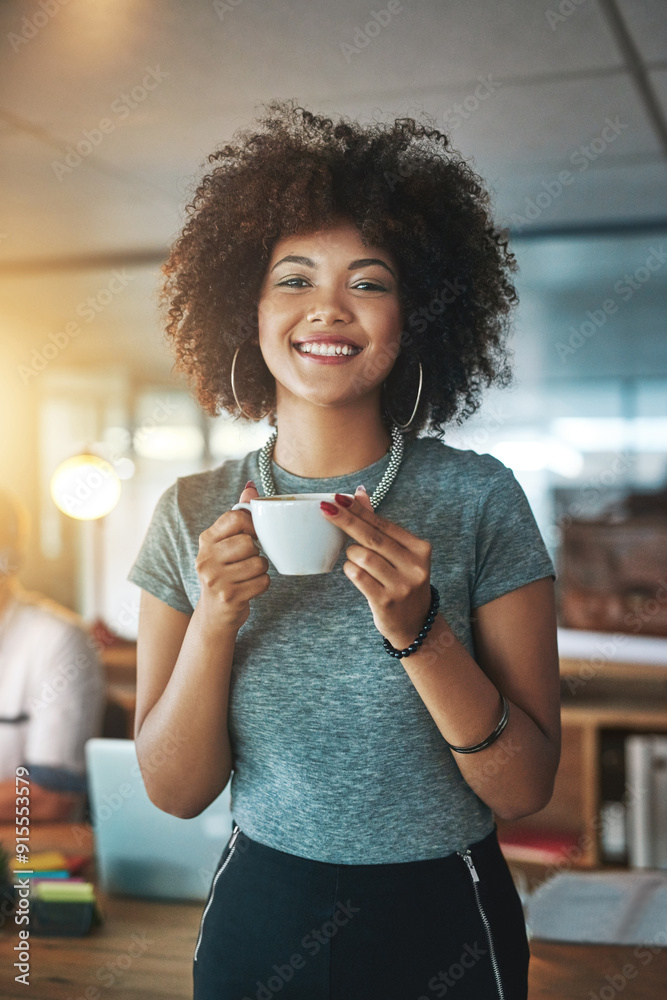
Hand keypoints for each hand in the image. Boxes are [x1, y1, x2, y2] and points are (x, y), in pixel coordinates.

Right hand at [195, 481, 269, 631]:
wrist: (214, 614)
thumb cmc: (226, 571)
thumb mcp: (225, 542)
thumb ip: (238, 515)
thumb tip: (251, 487)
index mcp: (206, 539)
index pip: (236, 518)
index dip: (252, 525)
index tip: (253, 535)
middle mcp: (206, 558)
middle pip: (249, 542)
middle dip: (256, 552)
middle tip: (247, 560)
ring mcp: (215, 579)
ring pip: (259, 563)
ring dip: (261, 569)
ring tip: (248, 574)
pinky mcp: (229, 597)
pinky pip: (263, 582)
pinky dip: (262, 584)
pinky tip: (250, 587)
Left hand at [320, 486, 432, 648]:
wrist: (415, 623)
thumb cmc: (401, 580)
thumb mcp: (398, 552)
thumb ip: (378, 523)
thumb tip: (359, 492)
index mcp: (420, 548)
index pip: (383, 524)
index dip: (359, 510)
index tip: (337, 498)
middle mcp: (414, 566)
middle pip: (372, 537)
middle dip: (346, 521)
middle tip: (325, 508)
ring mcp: (402, 585)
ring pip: (363, 557)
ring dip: (351, 553)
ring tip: (354, 557)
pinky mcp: (386, 601)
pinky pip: (358, 577)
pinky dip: (350, 569)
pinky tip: (353, 569)